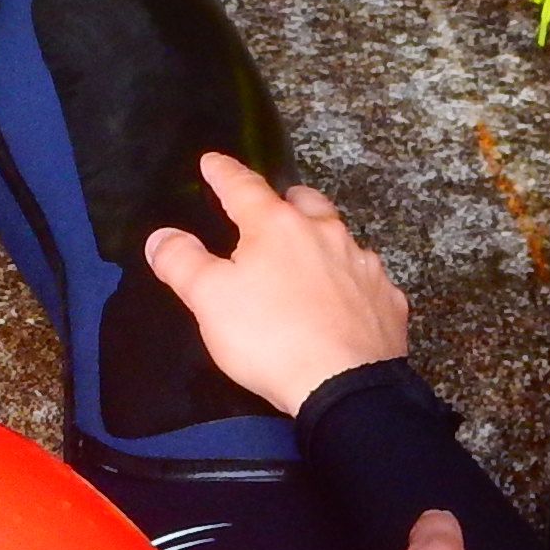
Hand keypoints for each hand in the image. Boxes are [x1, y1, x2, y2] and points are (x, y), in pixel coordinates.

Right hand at [143, 152, 410, 417]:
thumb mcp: (210, 300)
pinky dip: (351, 283)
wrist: (344, 387)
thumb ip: (183, 262)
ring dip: (322, 242)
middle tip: (275, 208)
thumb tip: (162, 237)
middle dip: (287, 200)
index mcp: (278, 227)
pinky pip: (366, 280)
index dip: (224, 173)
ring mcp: (363, 265)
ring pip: (341, 239)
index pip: (244, 188)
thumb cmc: (270, 338)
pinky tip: (343, 302)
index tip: (213, 162)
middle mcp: (326, 234)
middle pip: (306, 202)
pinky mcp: (387, 300)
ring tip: (308, 259)